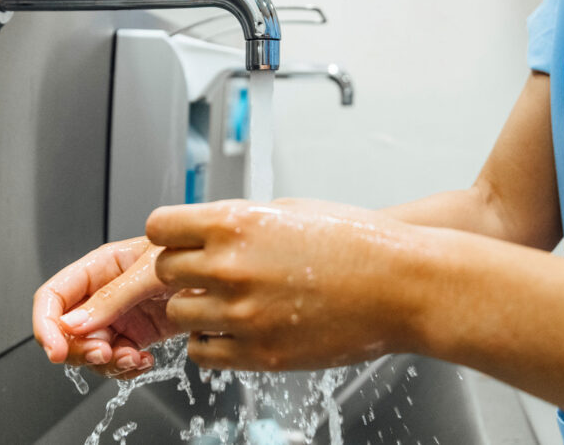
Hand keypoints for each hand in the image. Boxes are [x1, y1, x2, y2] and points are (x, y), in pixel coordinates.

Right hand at [33, 237, 179, 378]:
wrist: (227, 272)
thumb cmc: (193, 253)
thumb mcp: (151, 270)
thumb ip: (113, 296)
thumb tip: (74, 324)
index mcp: (99, 268)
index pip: (53, 296)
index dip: (46, 324)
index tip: (56, 348)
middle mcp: (104, 293)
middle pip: (67, 330)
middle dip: (82, 349)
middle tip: (106, 353)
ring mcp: (120, 316)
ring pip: (91, 350)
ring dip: (108, 362)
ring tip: (134, 357)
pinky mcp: (139, 334)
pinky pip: (117, 360)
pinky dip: (126, 367)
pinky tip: (145, 360)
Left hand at [145, 199, 428, 370]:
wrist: (403, 285)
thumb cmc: (358, 242)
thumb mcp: (291, 210)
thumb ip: (240, 221)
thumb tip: (208, 231)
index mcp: (236, 223)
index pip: (160, 227)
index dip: (168, 233)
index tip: (177, 240)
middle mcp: (231, 268)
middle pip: (163, 272)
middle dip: (181, 270)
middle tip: (205, 272)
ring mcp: (243, 314)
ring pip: (178, 314)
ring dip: (194, 307)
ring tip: (225, 302)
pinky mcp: (259, 353)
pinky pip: (202, 352)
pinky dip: (210, 340)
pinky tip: (235, 328)